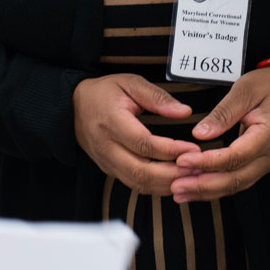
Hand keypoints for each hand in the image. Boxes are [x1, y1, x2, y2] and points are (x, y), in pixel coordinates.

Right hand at [73, 73, 195, 195]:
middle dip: (172, 174)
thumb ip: (158, 97)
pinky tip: (174, 180)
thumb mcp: (130, 83)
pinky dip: (156, 187)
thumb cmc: (104, 92)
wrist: (73, 106)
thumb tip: (184, 111)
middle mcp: (106, 146)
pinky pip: (134, 184)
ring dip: (166, 184)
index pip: (143, 143)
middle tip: (197, 168)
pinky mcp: (109, 169)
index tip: (193, 149)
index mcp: (111, 121)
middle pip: (140, 171)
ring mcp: (106, 161)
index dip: (170, 150)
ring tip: (190, 177)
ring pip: (138, 183)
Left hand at [171, 66, 269, 202]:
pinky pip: (237, 180)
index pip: (235, 156)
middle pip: (236, 179)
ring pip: (236, 185)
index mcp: (269, 135)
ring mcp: (267, 162)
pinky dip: (216, 186)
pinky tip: (196, 188)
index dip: (207, 162)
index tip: (182, 160)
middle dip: (204, 185)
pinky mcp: (260, 164)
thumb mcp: (245, 90)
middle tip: (176, 187)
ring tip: (180, 193)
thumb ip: (223, 113)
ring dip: (207, 191)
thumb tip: (200, 134)